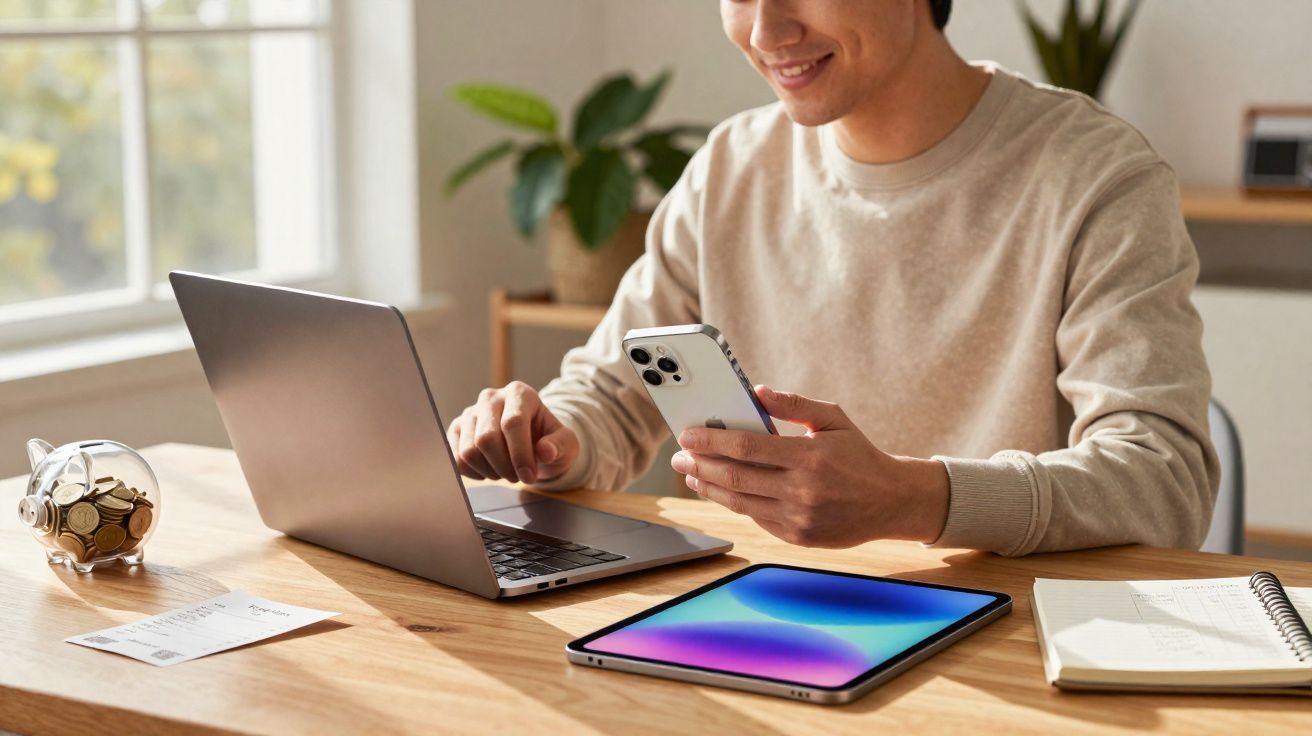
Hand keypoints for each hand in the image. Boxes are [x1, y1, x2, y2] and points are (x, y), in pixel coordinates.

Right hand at [447, 381, 578, 484]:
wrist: (532, 443)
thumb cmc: (549, 442)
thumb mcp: (566, 444)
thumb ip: (560, 445)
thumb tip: (545, 452)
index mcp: (520, 393)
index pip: (512, 423)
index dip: (520, 455)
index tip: (529, 477)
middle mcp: (491, 397)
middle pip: (486, 438)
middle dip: (504, 466)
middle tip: (519, 477)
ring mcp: (470, 412)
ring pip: (469, 450)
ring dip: (490, 471)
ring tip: (506, 472)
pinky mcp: (456, 430)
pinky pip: (455, 459)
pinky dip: (473, 473)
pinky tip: (489, 471)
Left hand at [671, 385, 949, 547]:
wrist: (892, 502)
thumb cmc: (859, 455)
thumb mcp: (833, 419)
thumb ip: (794, 404)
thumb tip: (756, 392)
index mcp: (810, 456)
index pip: (748, 447)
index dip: (712, 440)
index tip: (687, 433)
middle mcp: (803, 490)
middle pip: (736, 477)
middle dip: (700, 465)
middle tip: (679, 456)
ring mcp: (799, 518)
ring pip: (740, 503)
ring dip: (709, 487)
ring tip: (691, 474)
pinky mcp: (798, 537)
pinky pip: (756, 518)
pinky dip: (733, 503)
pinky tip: (719, 490)